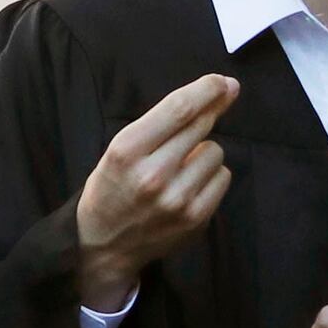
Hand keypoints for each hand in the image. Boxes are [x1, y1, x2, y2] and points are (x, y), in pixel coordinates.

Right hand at [74, 74, 237, 311]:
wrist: (104, 245)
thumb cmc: (113, 187)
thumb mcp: (121, 148)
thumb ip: (164, 122)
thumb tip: (219, 91)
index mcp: (127, 150)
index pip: (179, 108)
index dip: (208, 89)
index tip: (224, 82)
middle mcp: (152, 174)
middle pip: (200, 126)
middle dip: (211, 113)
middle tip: (212, 109)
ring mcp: (176, 199)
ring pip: (215, 152)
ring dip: (205, 152)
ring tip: (182, 166)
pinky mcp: (195, 219)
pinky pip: (222, 177)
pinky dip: (211, 176)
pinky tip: (191, 184)